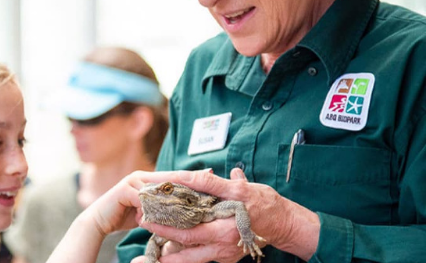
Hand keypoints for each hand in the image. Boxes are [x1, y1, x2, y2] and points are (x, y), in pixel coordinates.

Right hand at [86, 169, 216, 235]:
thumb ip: (161, 208)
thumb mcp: (147, 211)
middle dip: (189, 179)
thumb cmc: (124, 216)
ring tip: (196, 197)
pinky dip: (157, 205)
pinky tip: (171, 210)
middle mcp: (141, 176)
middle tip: (209, 179)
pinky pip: (145, 198)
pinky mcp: (124, 190)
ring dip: (176, 193)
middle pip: (169, 177)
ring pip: (159, 187)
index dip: (191, 176)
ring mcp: (132, 181)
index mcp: (148, 179)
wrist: (98, 222)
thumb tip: (183, 211)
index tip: (210, 175)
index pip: (173, 176)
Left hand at [139, 168, 320, 262]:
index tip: (147, 217)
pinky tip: (172, 249)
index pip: (187, 231)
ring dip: (172, 254)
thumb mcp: (240, 189)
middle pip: (185, 249)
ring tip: (153, 248)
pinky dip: (187, 254)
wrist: (285, 224)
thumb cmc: (264, 204)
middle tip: (145, 229)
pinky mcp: (227, 257)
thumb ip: (213, 184)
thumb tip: (190, 175)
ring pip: (192, 259)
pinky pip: (202, 258)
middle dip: (162, 242)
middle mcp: (222, 246)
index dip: (165, 226)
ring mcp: (224, 254)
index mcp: (223, 230)